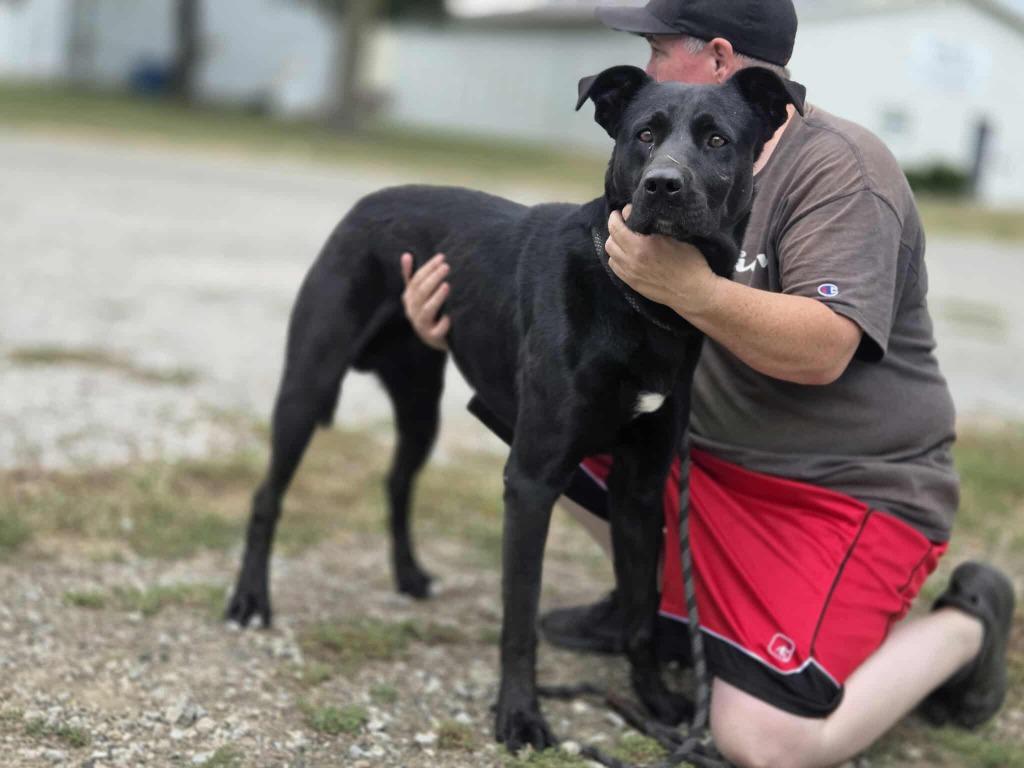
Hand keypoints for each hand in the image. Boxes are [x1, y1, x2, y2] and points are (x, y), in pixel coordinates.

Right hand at [400, 252, 450, 350]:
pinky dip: (443, 324)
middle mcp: (412, 311)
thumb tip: (406, 254)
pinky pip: (436, 331)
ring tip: (447, 286)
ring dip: (436, 297)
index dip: (427, 268)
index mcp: (409, 299)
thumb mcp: (418, 294)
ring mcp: (421, 325)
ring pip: (426, 310)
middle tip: (446, 267)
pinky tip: (450, 316)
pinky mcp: (432, 337)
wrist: (436, 339)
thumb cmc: (429, 311)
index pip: (415, 280)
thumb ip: (412, 276)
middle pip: (420, 293)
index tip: (441, 257)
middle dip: (433, 278)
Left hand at [605, 206, 720, 320]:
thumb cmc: (689, 262)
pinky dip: (616, 257)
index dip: (619, 216)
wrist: (692, 292)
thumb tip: (644, 217)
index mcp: (641, 246)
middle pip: (610, 240)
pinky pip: (614, 267)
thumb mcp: (675, 238)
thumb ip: (655, 227)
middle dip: (614, 227)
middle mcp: (630, 260)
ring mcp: (629, 273)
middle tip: (623, 222)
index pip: (617, 227)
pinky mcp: (631, 283)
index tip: (626, 211)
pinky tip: (626, 254)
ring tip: (624, 238)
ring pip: (610, 254)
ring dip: (614, 243)